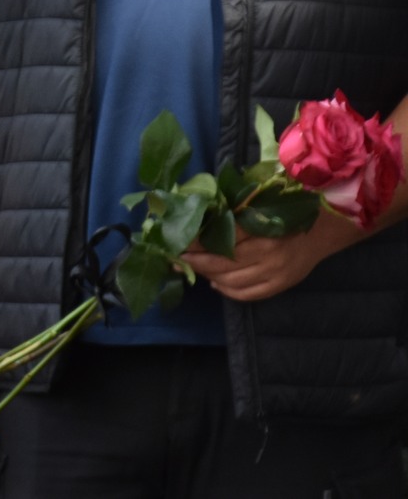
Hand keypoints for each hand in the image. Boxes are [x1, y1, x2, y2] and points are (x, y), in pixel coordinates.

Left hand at [181, 219, 359, 300]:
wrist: (320, 230)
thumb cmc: (284, 213)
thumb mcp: (259, 205)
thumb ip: (233, 212)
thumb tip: (199, 218)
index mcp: (262, 228)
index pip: (221, 236)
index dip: (197, 240)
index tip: (179, 240)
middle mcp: (269, 253)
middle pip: (222, 262)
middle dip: (197, 261)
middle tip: (179, 257)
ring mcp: (275, 273)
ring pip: (231, 281)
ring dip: (209, 275)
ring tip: (196, 267)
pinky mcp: (280, 286)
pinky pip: (247, 294)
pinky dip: (227, 290)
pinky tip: (216, 282)